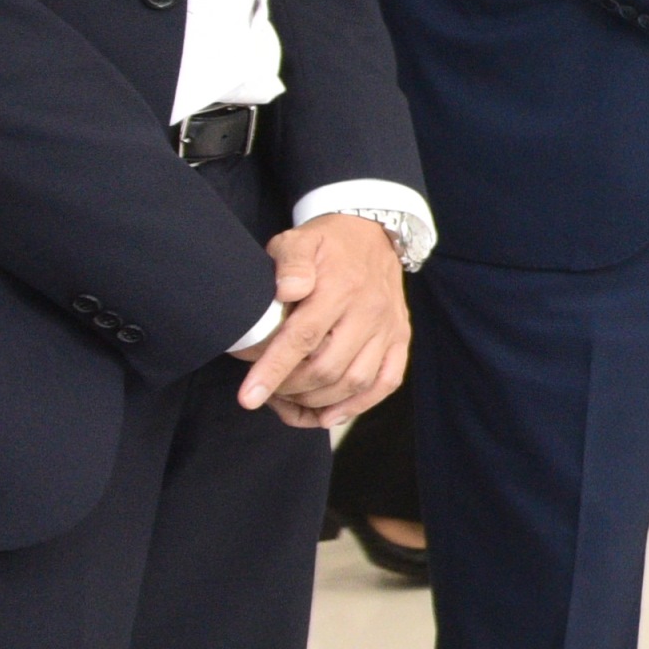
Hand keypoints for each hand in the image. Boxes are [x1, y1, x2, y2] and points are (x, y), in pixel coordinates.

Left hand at [237, 211, 408, 427]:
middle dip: (289, 387)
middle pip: (327, 368)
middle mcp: (369, 311)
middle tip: (266, 387)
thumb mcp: (299, 239)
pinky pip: (386, 382)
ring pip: (354, 381)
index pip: (303, 338)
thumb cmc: (328, 242)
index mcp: (340, 287)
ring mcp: (388, 328)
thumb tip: (286, 291)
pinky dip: (358, 405)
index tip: (248, 397)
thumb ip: (290, 263)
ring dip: (317, 400)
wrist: (374, 233)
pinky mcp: (400, 338)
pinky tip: (329, 415)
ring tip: (290, 398)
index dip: (273, 371)